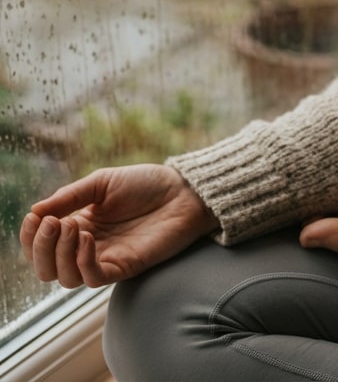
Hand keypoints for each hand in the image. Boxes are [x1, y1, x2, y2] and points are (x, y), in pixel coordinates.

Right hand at [20, 164, 217, 288]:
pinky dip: (82, 261)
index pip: (41, 244)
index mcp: (78, 225)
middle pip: (46, 268)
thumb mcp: (101, 183)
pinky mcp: (123, 268)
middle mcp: (87, 247)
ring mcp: (105, 259)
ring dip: (59, 254)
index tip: (32, 217)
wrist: (183, 191)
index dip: (30, 236)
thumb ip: (70, 197)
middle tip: (52, 224)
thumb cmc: (146, 184)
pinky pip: (92, 278)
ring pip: (65, 278)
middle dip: (40, 248)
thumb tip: (34, 211)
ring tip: (70, 226)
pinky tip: (87, 238)